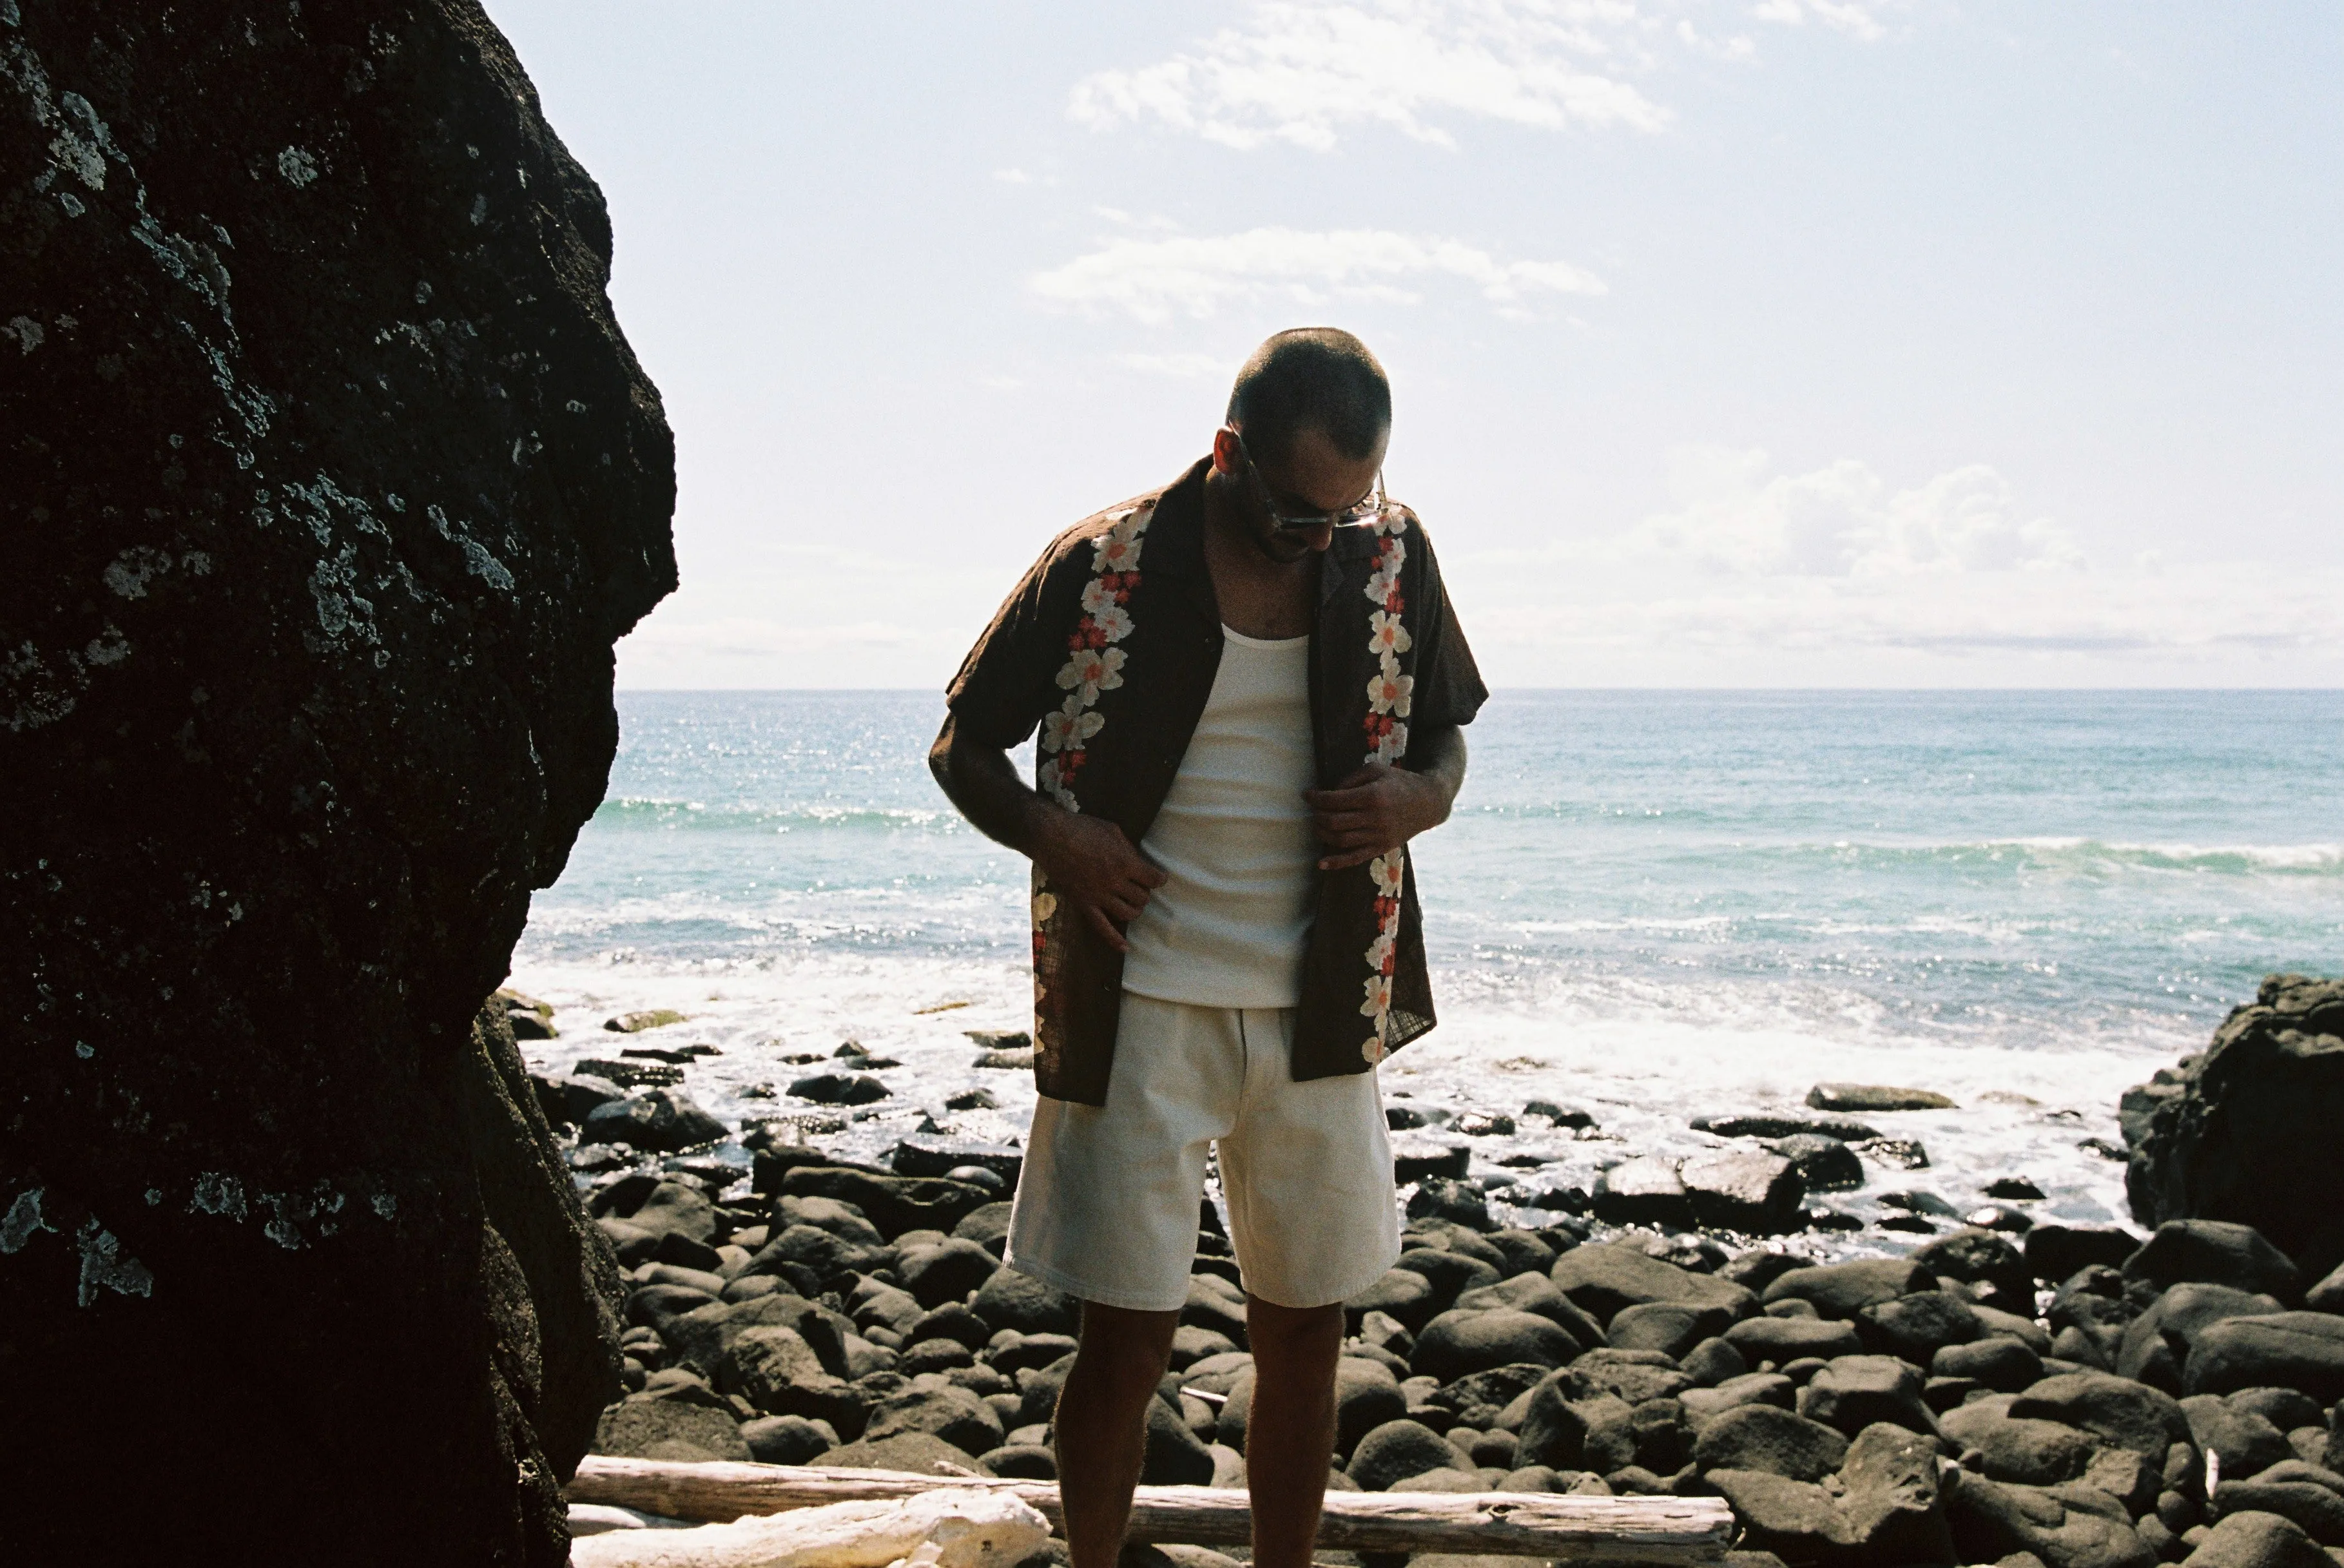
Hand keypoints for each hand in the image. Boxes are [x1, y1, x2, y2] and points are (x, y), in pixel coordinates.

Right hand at [1030, 808, 1167, 952]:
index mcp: (1124, 862)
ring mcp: (1099, 895)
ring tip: (1131, 902)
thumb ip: (1128, 848)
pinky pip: (1102, 927)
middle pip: (1142, 898)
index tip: (1158, 877)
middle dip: (1144, 892)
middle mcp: (1114, 882)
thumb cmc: (1082, 828)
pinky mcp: (1084, 904)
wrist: (1050, 836)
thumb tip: (1137, 860)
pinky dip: (1114, 940)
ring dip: (1134, 909)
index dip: (1159, 878)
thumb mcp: (1112, 831)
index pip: (1153, 879)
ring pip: (1128, 914)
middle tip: (1138, 885)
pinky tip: (1125, 948)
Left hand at [1304, 762, 1449, 871]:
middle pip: (1333, 822)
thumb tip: (1329, 794)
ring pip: (1340, 840)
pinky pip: (1355, 859)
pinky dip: (1336, 863)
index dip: (1315, 798)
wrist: (1427, 803)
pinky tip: (1321, 864)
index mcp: (1372, 796)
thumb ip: (1350, 779)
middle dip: (1317, 816)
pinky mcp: (1381, 848)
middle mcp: (1375, 818)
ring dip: (1322, 834)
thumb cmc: (1398, 782)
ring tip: (1317, 825)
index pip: (1334, 800)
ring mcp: (1378, 836)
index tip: (1306, 795)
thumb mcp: (1376, 770)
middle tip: (1313, 810)